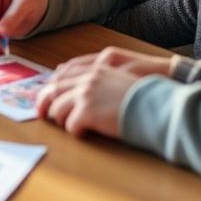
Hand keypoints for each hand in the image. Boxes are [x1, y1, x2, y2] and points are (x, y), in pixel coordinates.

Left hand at [35, 47, 169, 137]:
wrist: (159, 105)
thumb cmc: (144, 95)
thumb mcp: (119, 78)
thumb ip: (99, 78)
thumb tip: (77, 87)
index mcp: (96, 67)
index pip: (63, 74)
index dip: (51, 86)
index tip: (47, 97)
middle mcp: (88, 78)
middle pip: (54, 89)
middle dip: (44, 103)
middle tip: (41, 114)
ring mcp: (87, 93)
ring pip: (58, 108)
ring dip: (62, 119)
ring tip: (71, 125)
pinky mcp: (88, 111)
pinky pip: (71, 125)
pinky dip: (75, 131)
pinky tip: (85, 133)